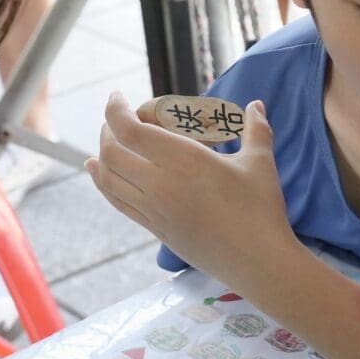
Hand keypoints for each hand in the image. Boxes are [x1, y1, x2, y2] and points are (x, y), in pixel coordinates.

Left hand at [86, 95, 298, 290]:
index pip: (129, 130)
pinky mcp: (155, 229)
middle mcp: (160, 184)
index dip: (114, 109)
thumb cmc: (261, 209)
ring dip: (101, 154)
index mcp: (183, 161)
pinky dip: (102, 182)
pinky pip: (117, 201)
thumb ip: (256, 129)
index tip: (117, 96)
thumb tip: (257, 105)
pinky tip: (98, 171)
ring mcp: (154, 210)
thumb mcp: (260, 163)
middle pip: (112, 152)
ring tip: (109, 141)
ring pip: (108, 178)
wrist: (257, 261)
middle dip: (108, 129)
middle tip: (119, 119)